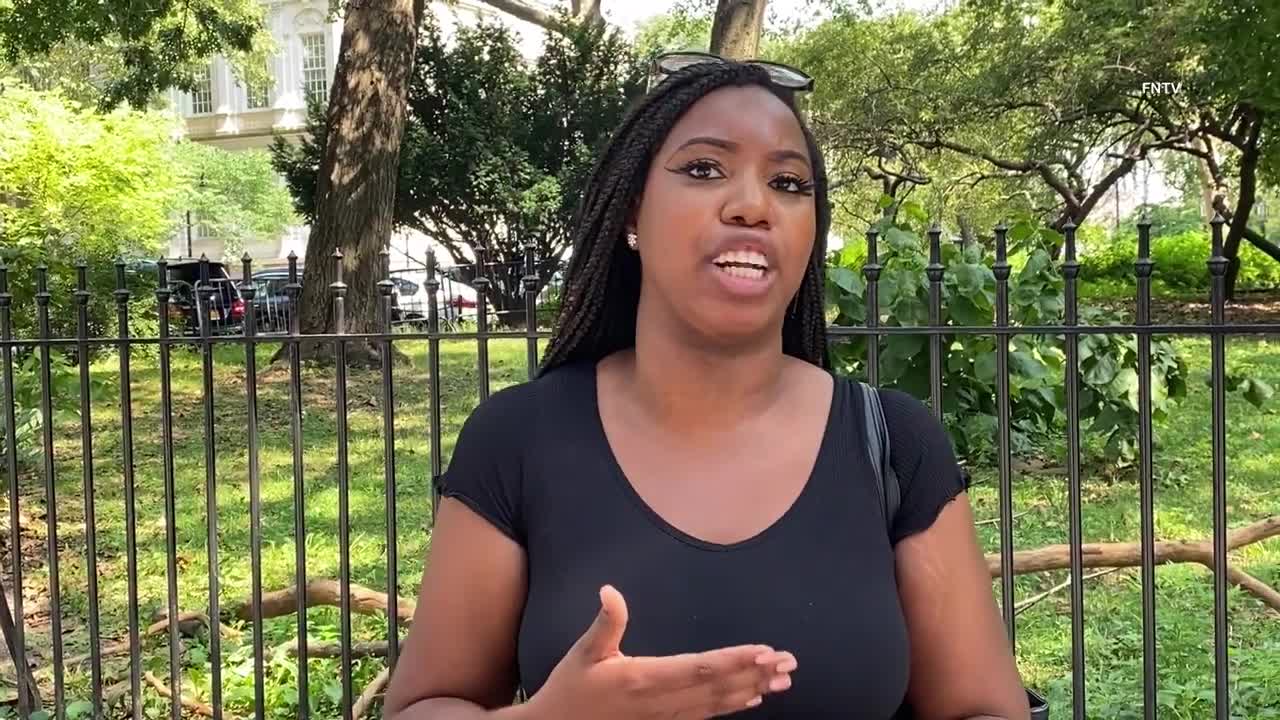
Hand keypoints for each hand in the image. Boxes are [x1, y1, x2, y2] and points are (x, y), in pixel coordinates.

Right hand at [525, 585, 795, 718]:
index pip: (700, 668)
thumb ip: (605, 623)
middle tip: (790, 664)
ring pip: (717, 704)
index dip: (734, 660)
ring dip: (752, 690)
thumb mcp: (583, 652)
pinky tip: (753, 698)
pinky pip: (706, 715)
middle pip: (718, 688)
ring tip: (783, 680)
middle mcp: (661, 702)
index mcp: (644, 679)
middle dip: (756, 674)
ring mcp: (665, 716)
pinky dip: (732, 705)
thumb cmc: (570, 688)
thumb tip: (610, 590)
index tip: (764, 651)